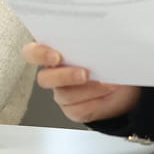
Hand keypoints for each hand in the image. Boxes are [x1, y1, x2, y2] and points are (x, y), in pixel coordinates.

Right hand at [22, 42, 140, 124]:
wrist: (121, 85)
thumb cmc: (107, 60)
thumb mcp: (99, 47)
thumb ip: (91, 44)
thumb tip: (97, 43)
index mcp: (53, 53)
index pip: (32, 53)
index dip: (39, 55)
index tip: (55, 56)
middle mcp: (54, 74)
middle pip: (44, 79)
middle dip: (64, 76)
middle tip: (84, 74)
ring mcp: (61, 93)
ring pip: (64, 95)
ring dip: (88, 89)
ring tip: (106, 83)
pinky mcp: (72, 109)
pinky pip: (77, 110)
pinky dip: (95, 102)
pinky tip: (105, 95)